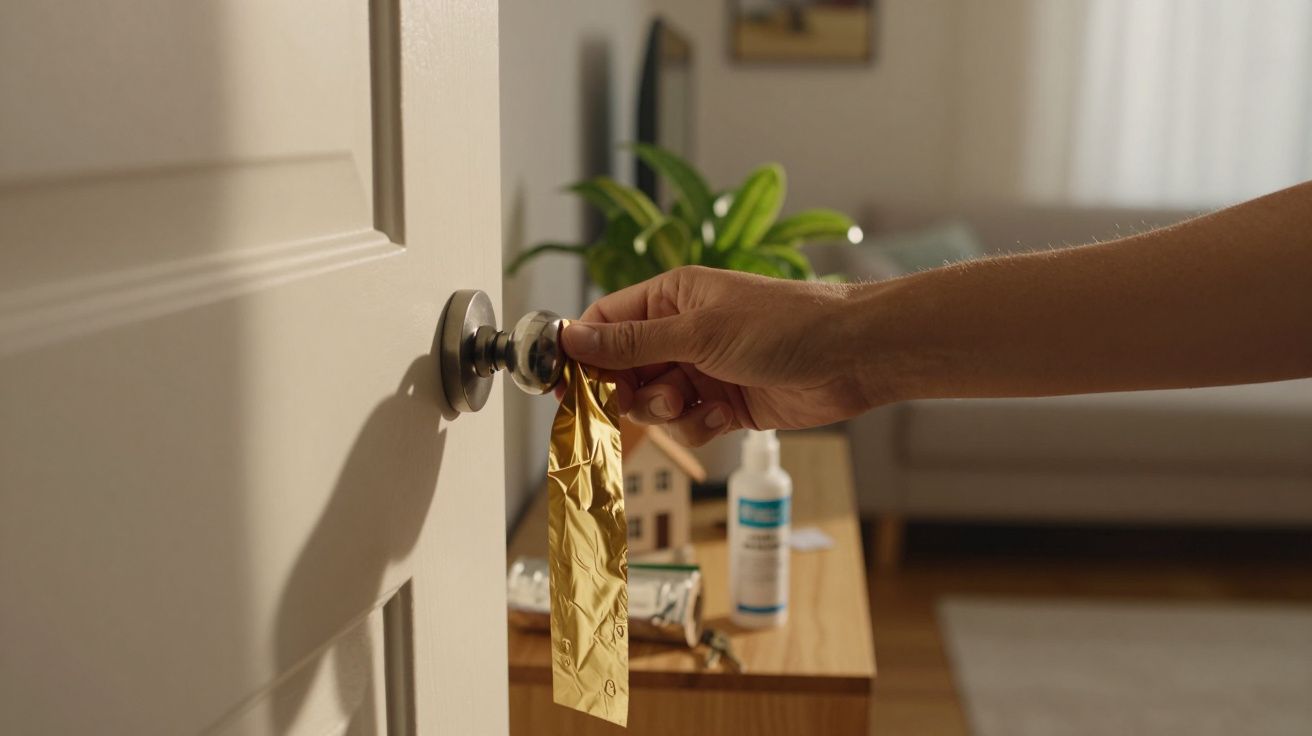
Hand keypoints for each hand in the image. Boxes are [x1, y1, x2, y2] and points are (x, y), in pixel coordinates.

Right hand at [560, 266, 877, 445]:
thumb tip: (572, 340)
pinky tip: (726, 415)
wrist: (852, 358)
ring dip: (669, 412)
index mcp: (671, 297)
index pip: (606, 324)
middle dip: (630, 393)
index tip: (565, 386)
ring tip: (698, 403)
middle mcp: (682, 331)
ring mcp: (703, 369)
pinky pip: (688, 423)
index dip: (582, 355)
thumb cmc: (785, 324)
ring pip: (653, 403)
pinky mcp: (725, 403)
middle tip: (653, 398)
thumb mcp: (700, 332)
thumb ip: (632, 343)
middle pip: (623, 371)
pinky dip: (699, 426)